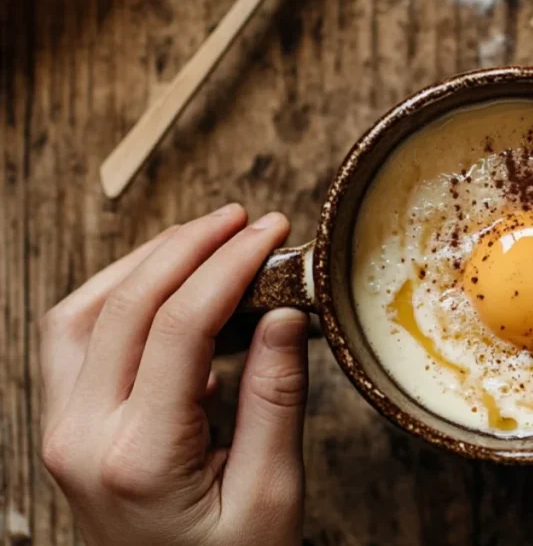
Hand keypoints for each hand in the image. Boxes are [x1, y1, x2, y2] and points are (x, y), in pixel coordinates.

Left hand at [40, 205, 308, 545]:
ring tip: (203, 236)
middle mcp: (83, 438)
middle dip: (189, 247)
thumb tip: (285, 312)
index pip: (180, 326)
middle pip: (126, 305)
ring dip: (143, 262)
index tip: (270, 233)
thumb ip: (276, 398)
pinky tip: (162, 281)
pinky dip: (115, 295)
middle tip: (244, 221)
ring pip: (82, 312)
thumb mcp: (271, 494)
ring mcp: (64, 432)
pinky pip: (73, 338)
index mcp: (140, 456)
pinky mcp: (66, 429)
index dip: (229, 265)